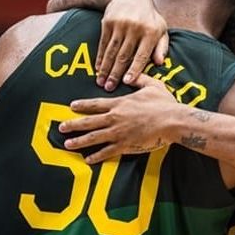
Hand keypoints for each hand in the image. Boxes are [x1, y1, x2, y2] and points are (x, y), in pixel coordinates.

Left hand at [59, 76, 178, 162]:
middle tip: (61, 127)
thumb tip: (133, 74)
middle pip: (89, 122)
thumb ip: (140, 79)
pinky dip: (96, 156)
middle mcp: (115, 118)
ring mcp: (119, 133)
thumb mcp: (153, 86)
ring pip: (94, 138)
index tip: (71, 106)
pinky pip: (107, 152)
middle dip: (73, 124)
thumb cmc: (165, 103)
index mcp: (120, 104)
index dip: (82, 105)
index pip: (96, 104)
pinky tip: (87, 160)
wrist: (173, 121)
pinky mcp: (126, 145)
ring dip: (79, 142)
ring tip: (67, 144)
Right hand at [95, 0, 168, 90]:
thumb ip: (162, 47)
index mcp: (151, 32)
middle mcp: (135, 28)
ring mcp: (120, 25)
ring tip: (101, 82)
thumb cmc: (149, 18)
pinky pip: (103, 43)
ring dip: (105, 68)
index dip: (134, 70)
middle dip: (116, 74)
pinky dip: (100, 57)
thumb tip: (159, 63)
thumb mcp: (161, 29)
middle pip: (124, 55)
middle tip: (109, 88)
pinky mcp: (108, 22)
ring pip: (112, 51)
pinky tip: (98, 68)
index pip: (141, 55)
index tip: (127, 82)